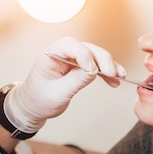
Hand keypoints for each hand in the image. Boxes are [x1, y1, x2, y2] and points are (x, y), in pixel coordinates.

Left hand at [4, 37, 126, 132]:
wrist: (32, 107)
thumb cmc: (38, 100)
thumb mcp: (56, 94)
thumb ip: (75, 81)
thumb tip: (94, 70)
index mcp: (50, 55)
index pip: (70, 46)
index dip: (85, 55)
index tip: (94, 71)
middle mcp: (61, 53)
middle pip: (86, 48)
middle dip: (102, 59)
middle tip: (113, 73)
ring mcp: (71, 59)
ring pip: (94, 55)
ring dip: (108, 65)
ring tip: (120, 76)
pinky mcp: (78, 66)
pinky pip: (95, 65)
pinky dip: (106, 72)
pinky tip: (115, 80)